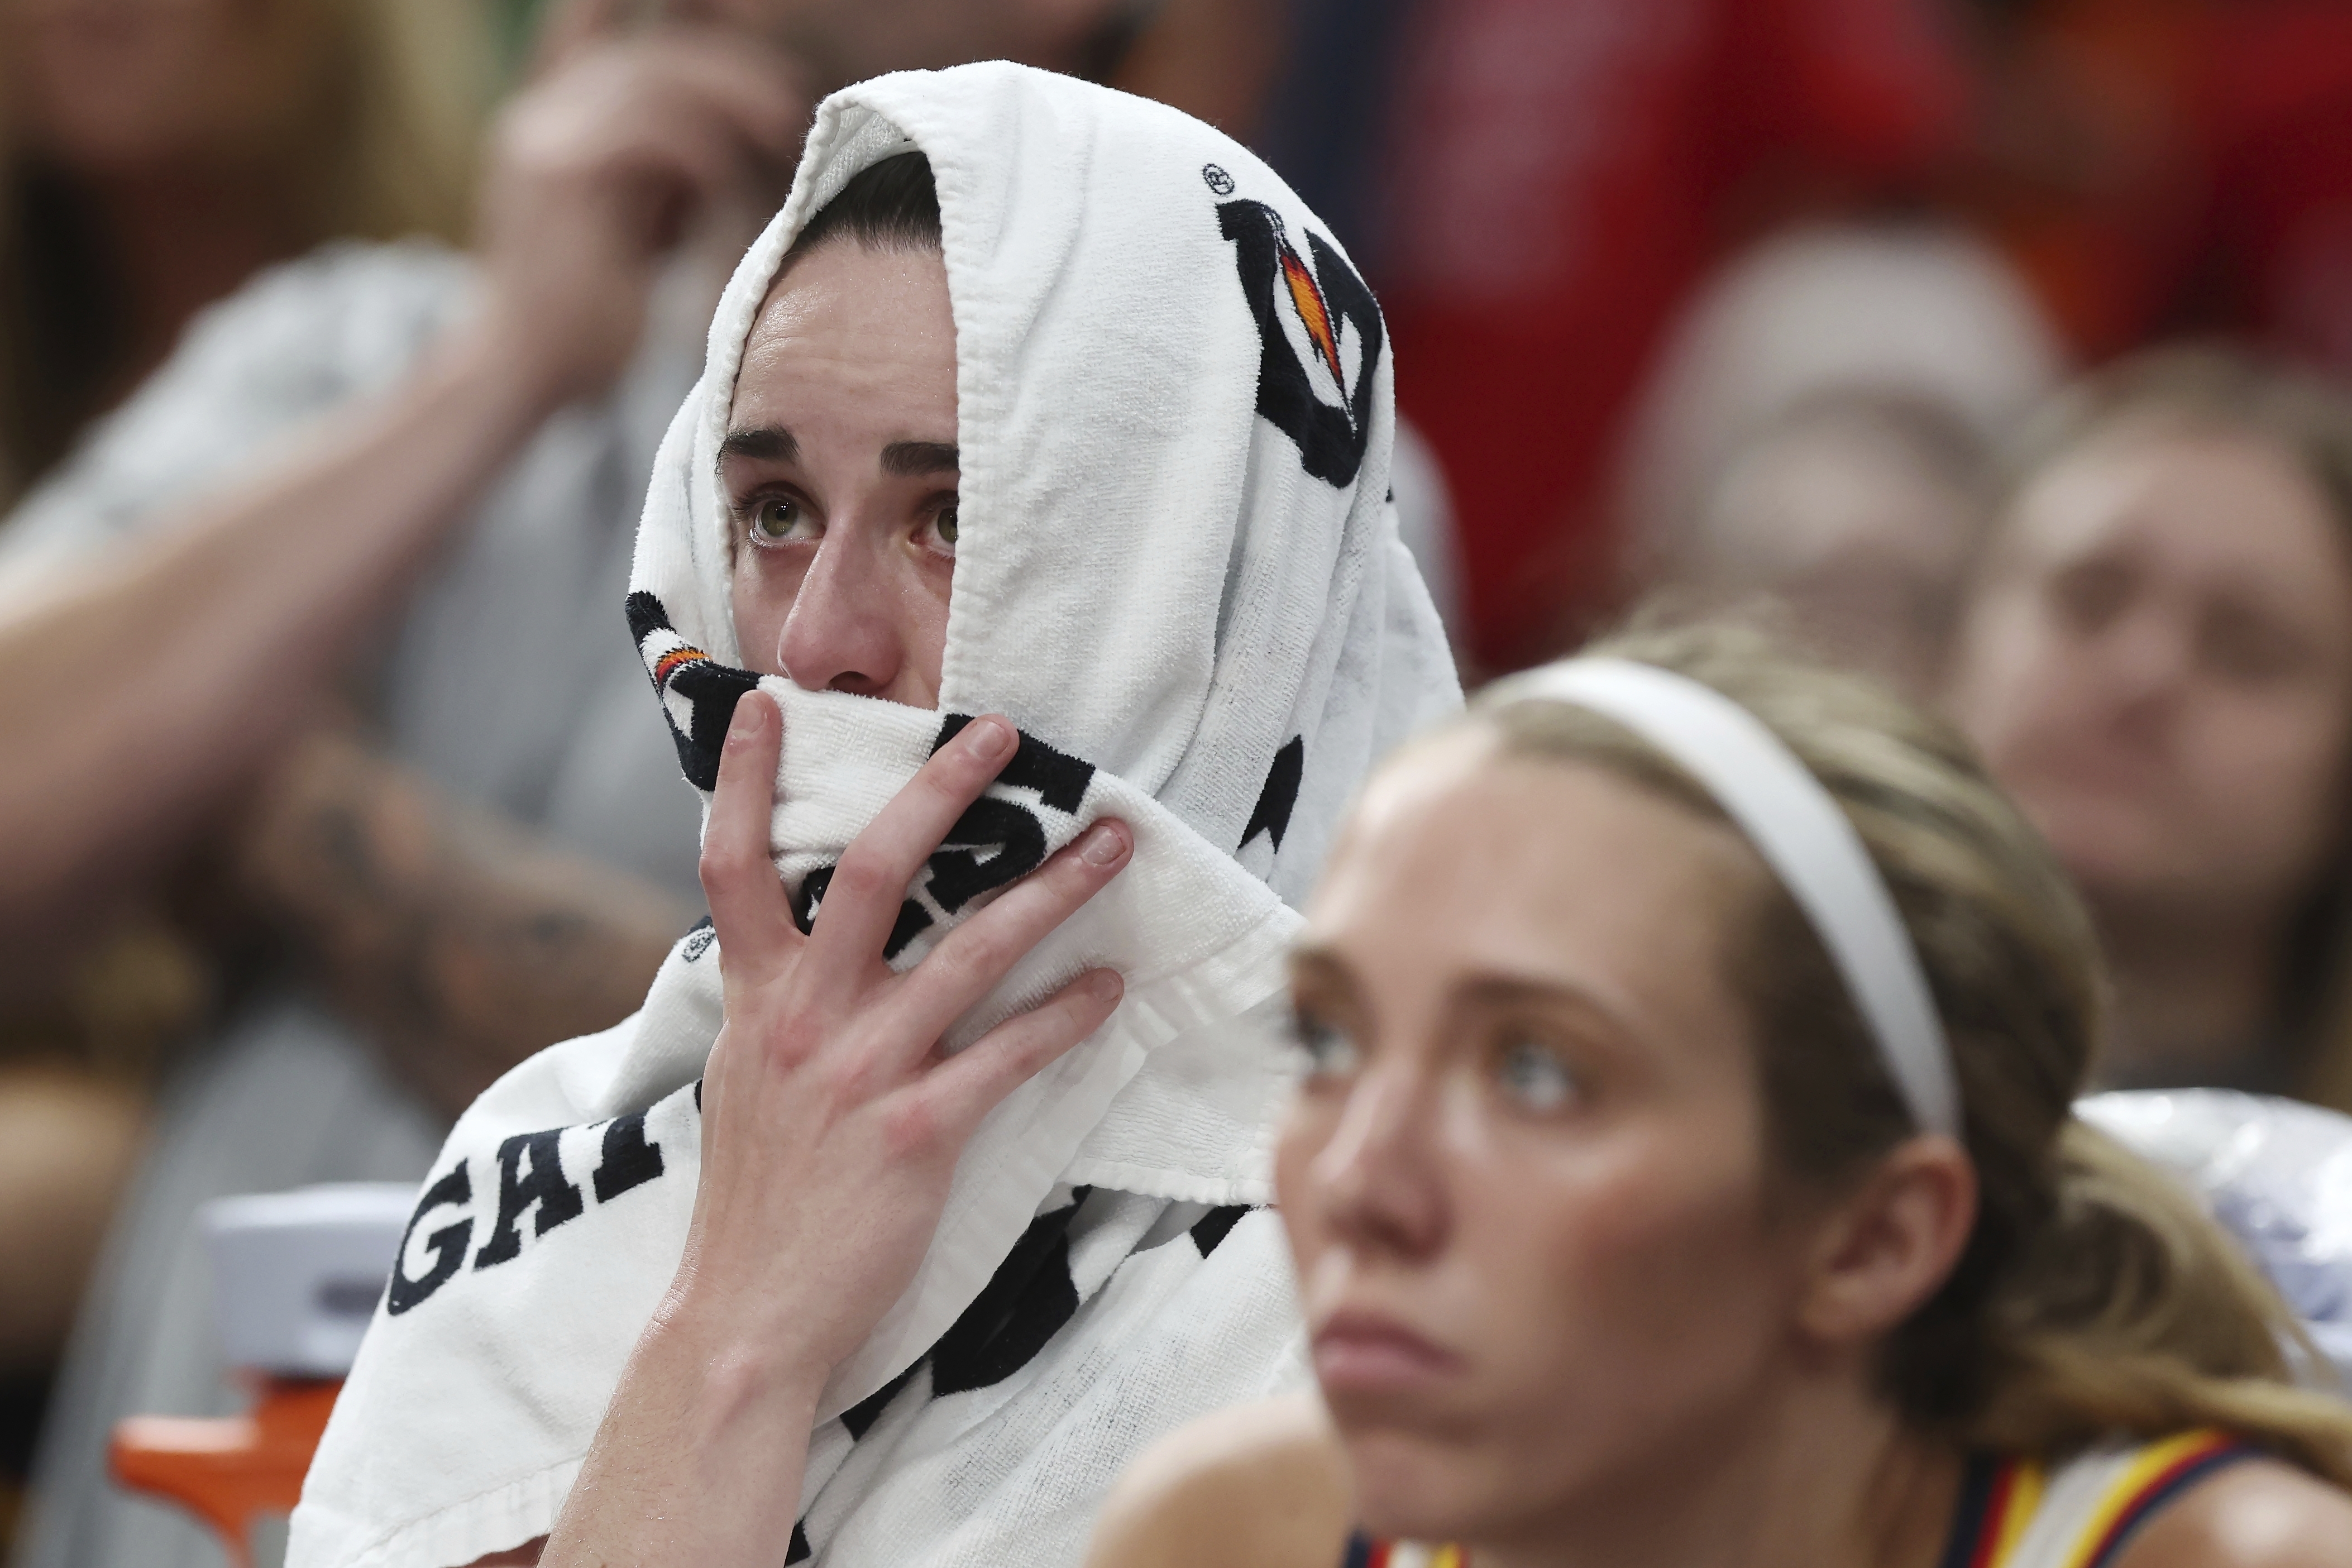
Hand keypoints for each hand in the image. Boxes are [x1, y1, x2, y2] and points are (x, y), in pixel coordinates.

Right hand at [467, 29, 809, 410]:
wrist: (525, 374)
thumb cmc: (590, 316)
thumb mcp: (636, 225)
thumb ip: (664, 172)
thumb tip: (735, 139)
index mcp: (551, 122)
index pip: (623, 48)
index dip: (697, 54)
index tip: (765, 81)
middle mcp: (538, 116)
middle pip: (645, 57)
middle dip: (725, 71)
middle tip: (786, 102)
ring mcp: (540, 138)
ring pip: (650, 82)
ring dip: (726, 100)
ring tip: (780, 127)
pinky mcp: (557, 173)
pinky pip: (649, 133)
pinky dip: (703, 148)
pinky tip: (735, 174)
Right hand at [670, 692, 1130, 1398]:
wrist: (748, 1313)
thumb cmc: (757, 1195)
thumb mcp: (743, 1076)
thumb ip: (775, 1001)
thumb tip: (802, 942)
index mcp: (756, 995)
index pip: (730, 864)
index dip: (739, 780)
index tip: (765, 706)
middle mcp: (806, 1016)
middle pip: (877, 869)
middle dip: (944, 790)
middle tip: (1005, 734)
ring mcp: (863, 1068)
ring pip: (972, 950)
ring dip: (1052, 890)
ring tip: (1112, 846)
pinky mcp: (919, 1130)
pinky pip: (1010, 1053)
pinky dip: (1067, 1014)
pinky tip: (1111, 986)